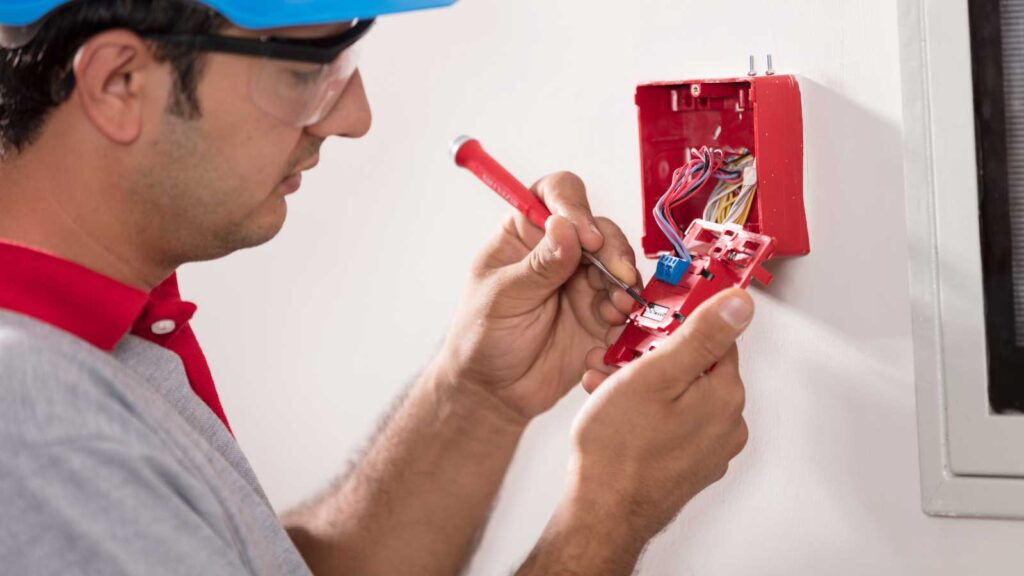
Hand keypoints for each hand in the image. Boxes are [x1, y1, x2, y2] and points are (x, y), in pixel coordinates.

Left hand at [435, 172, 640, 419]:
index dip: (575, 207)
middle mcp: (559, 251)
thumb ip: (538, 266)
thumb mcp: (502, 298)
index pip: (556, 194)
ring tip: (614, 310)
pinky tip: (612, 329)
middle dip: (613, 250)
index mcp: (525, 233)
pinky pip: (627, 304)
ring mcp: (583, 281)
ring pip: (619, 264)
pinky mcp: (601, 313)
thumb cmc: (482, 339)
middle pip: (599, 228)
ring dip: (624, 283)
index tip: (585, 236)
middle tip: (616, 276)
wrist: (495, 393)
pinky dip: (627, 314)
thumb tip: (565, 227)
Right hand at [564, 289, 752, 542]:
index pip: (715, 336)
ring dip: (643, 384)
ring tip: (607, 387)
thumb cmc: (618, 451)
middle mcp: (727, 424)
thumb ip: (700, 335)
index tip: (649, 325)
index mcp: (725, 396)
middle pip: (695, 366)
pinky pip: (673, 423)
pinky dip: (646, 412)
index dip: (676, 325)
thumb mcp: (654, 375)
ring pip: (679, 395)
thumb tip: (740, 304)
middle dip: (652, 357)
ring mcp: (709, 448)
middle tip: (618, 359)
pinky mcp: (689, 464)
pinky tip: (616, 413)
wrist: (601, 514)